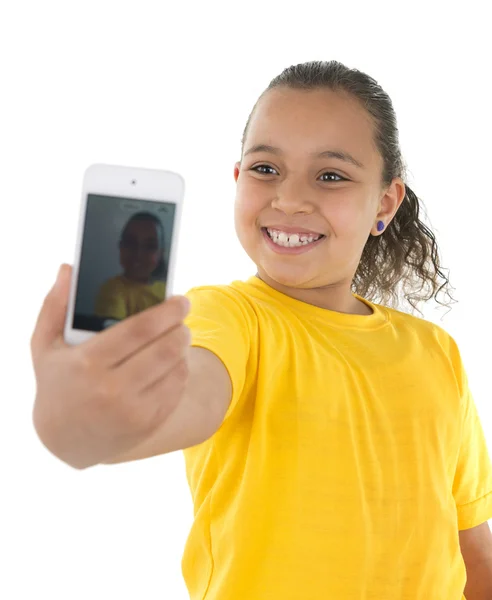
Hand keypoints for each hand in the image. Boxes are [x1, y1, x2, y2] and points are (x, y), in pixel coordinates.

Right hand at [31, 265, 190, 468]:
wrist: (66, 440)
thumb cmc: (58, 383)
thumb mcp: (44, 346)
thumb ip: (54, 305)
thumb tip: (67, 269)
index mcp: (88, 363)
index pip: (139, 330)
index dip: (166, 311)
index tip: (180, 300)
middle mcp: (112, 390)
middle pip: (165, 349)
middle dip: (180, 327)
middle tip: (183, 316)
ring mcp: (133, 410)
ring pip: (176, 368)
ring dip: (183, 347)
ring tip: (178, 336)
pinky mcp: (148, 423)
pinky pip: (177, 389)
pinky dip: (181, 370)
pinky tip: (174, 361)